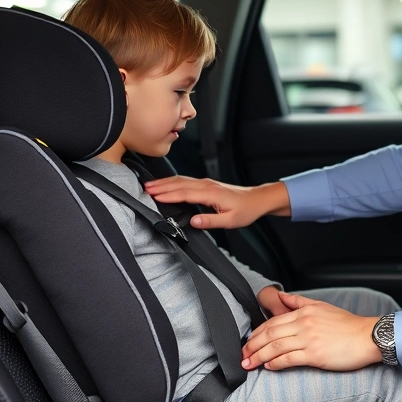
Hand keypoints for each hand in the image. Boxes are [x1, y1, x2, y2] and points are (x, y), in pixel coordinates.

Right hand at [144, 176, 289, 229]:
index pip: (185, 193)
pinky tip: (166, 184)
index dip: (168, 195)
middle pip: (179, 183)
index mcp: (211, 193)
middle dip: (161, 186)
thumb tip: (193, 222)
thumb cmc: (246, 210)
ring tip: (149, 185)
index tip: (154, 196)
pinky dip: (173, 182)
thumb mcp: (230, 221)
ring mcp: (206, 183)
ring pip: (181, 180)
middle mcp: (207, 185)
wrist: (257, 199)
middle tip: (144, 189)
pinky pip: (186, 181)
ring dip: (165, 182)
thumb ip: (211, 220)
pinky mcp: (207, 184)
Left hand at [241, 291, 381, 371]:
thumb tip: (282, 296)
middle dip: (252, 345)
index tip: (249, 341)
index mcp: (305, 311)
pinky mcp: (315, 354)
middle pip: (270, 333)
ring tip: (249, 363)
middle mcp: (304, 323)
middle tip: (242, 354)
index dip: (257, 333)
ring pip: (275, 346)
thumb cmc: (348, 325)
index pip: (273, 321)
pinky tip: (268, 366)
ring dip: (258, 356)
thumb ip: (299, 302)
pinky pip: (289, 358)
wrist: (368, 336)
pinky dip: (275, 363)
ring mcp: (309, 338)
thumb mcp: (322, 306)